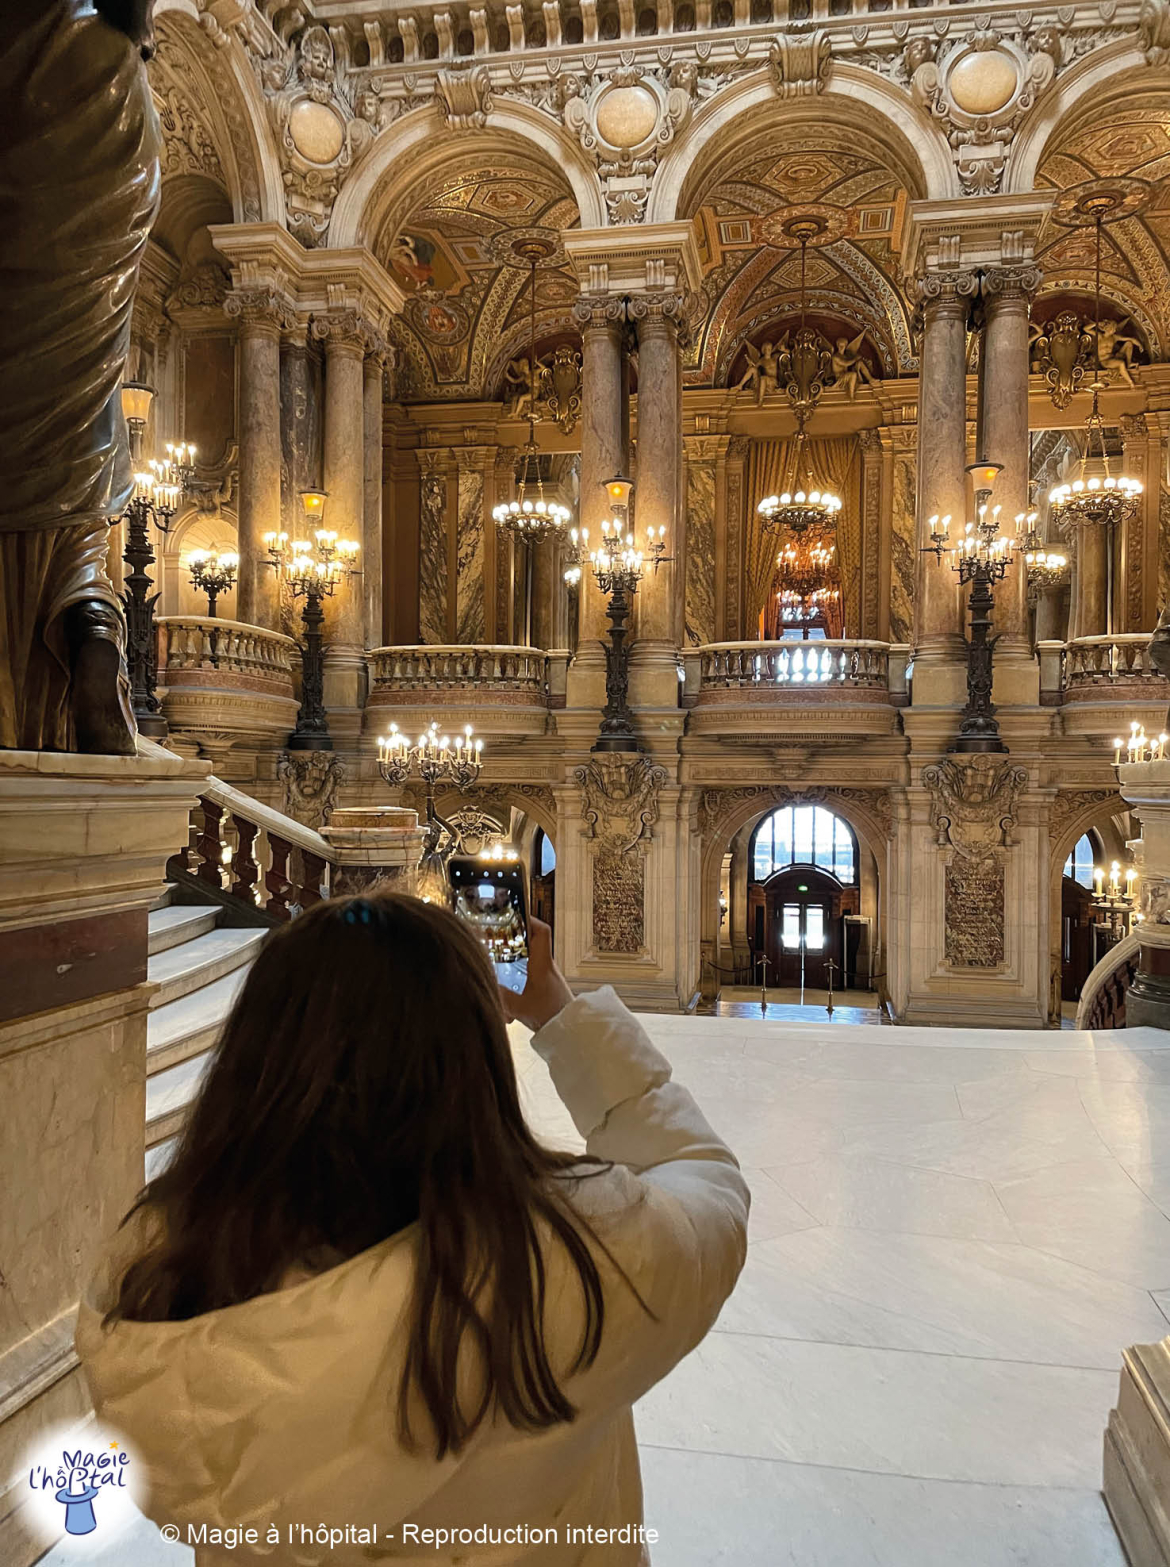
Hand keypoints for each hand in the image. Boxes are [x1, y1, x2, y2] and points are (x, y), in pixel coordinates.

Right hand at [499, 917, 572, 1032]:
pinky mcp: (546, 990)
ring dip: (513, 969)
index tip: (514, 914)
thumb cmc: (552, 1017)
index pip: (541, 932)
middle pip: (531, 944)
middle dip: (513, 942)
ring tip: (498, 976)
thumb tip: (484, 986)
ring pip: (528, 964)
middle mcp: (547, 967)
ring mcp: (547, 978)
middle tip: (496, 941)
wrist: (572, 1032)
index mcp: (542, 965)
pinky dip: (516, 988)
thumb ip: (501, 997)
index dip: (529, 919)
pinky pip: (529, 980)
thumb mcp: (521, 1008)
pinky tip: (508, 1008)